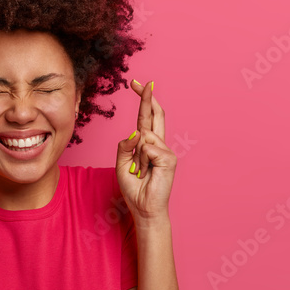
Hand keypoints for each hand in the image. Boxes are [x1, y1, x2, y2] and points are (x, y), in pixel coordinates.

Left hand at [115, 79, 176, 225]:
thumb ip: (125, 145)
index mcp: (147, 144)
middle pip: (155, 115)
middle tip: (143, 82)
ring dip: (136, 156)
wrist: (143, 208)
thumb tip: (136, 131)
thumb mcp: (121, 164)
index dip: (143, 100)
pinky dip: (141, 160)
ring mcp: (165, 150)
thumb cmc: (134, 187)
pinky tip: (146, 172)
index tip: (137, 84)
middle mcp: (158, 144)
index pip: (145, 117)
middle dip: (147, 98)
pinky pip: (148, 148)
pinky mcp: (169, 158)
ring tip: (139, 171)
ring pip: (144, 135)